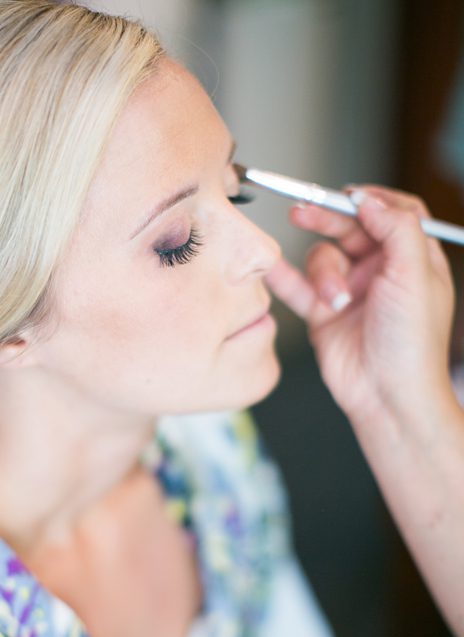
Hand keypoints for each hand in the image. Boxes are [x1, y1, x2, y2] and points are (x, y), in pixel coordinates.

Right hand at [264, 186, 455, 427]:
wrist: (386, 394)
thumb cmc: (412, 342)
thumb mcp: (414, 275)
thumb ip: (396, 229)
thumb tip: (368, 200)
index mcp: (413, 259)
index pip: (394, 214)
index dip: (372, 200)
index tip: (347, 196)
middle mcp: (381, 271)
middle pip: (350, 229)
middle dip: (326, 220)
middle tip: (302, 212)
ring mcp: (350, 291)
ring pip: (323, 259)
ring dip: (323, 275)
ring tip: (333, 301)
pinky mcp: (322, 313)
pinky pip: (297, 286)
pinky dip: (282, 277)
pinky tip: (268, 268)